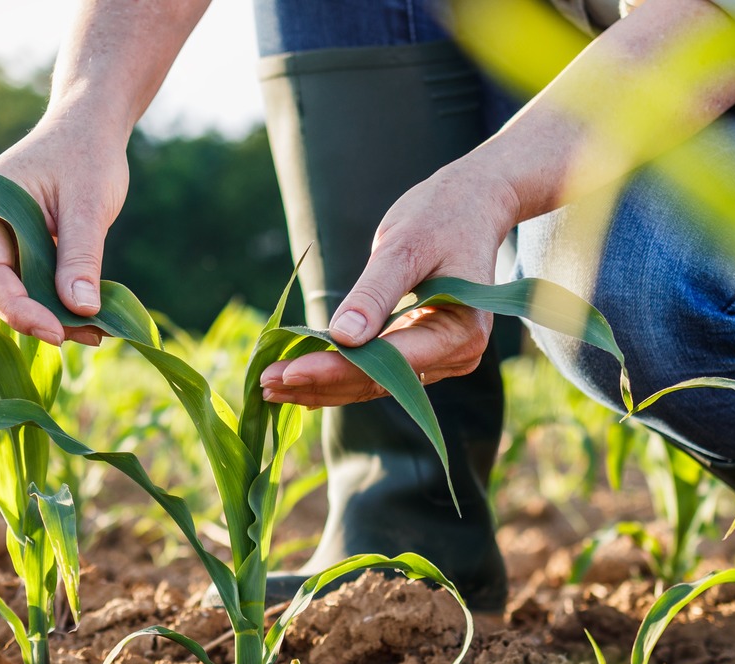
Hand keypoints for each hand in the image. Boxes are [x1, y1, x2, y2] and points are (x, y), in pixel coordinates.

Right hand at [0, 118, 128, 345]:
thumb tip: (82, 310)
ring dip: (56, 315)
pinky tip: (93, 318)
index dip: (19, 309)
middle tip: (89, 335)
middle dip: (42, 318)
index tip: (56, 332)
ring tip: (99, 331)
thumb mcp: (87, 204)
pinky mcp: (21, 251)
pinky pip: (35, 284)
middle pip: (1, 290)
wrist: (89, 127)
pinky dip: (61, 302)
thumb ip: (81, 256)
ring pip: (20, 293)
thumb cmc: (85, 154)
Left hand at [259, 162, 519, 405]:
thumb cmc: (441, 216)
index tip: (289, 371)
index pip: (390, 362)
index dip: (337, 369)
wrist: (470, 206)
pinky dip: (336, 374)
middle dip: (320, 383)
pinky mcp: (420, 354)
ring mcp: (439, 359)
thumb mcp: (405, 245)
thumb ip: (375, 292)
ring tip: (269, 387)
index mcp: (460, 331)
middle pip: (378, 381)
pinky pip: (375, 372)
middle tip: (264, 382)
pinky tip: (296, 380)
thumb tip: (343, 337)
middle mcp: (456, 355)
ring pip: (372, 384)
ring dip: (321, 386)